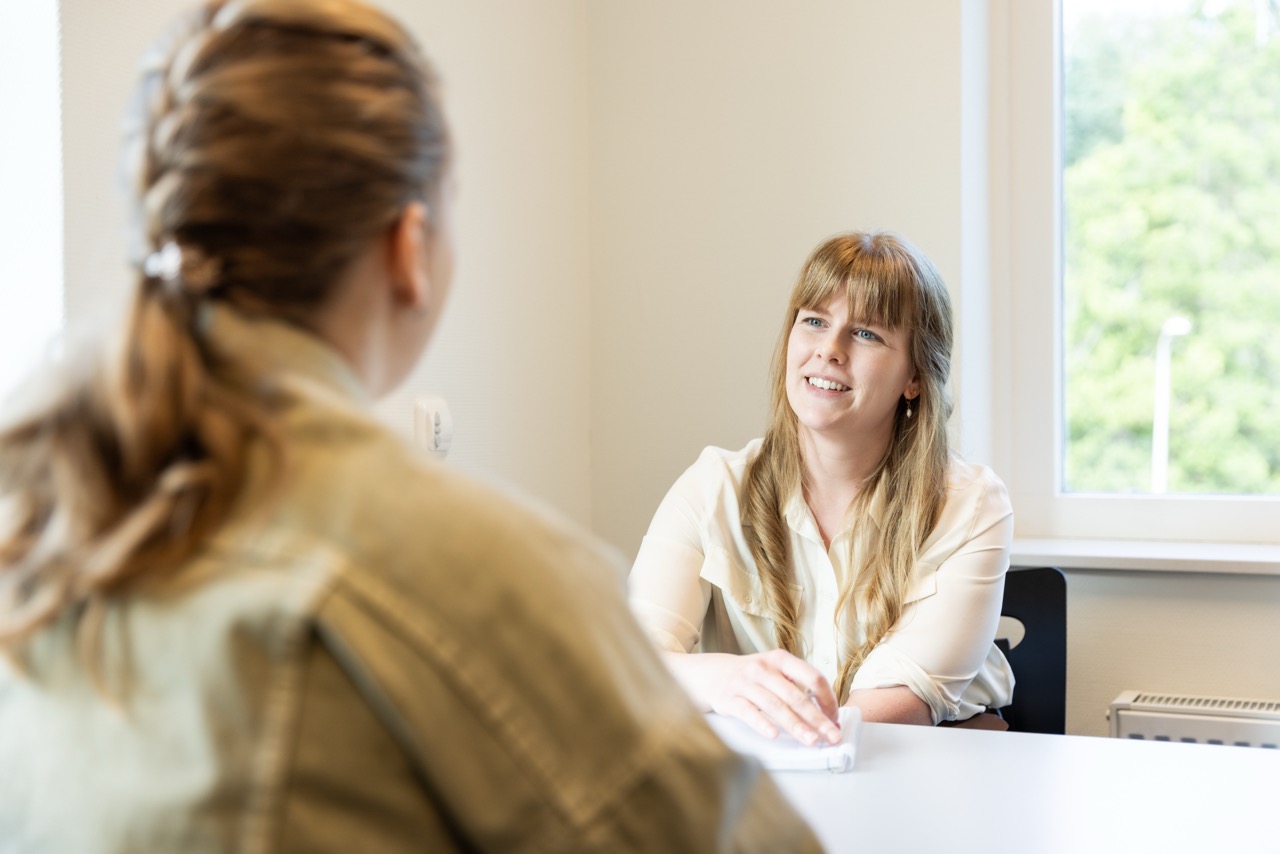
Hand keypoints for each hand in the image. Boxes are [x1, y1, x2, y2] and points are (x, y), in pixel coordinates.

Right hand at [672, 649, 841, 744]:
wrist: (711, 673)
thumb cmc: (751, 676)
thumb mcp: (773, 670)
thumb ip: (796, 686)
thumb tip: (825, 713)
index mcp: (780, 659)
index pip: (812, 677)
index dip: (827, 699)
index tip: (835, 718)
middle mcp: (763, 668)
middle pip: (796, 696)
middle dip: (817, 719)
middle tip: (832, 736)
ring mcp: (745, 683)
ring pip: (775, 706)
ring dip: (796, 726)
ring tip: (812, 741)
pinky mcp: (729, 699)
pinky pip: (748, 713)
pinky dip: (762, 724)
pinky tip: (775, 735)